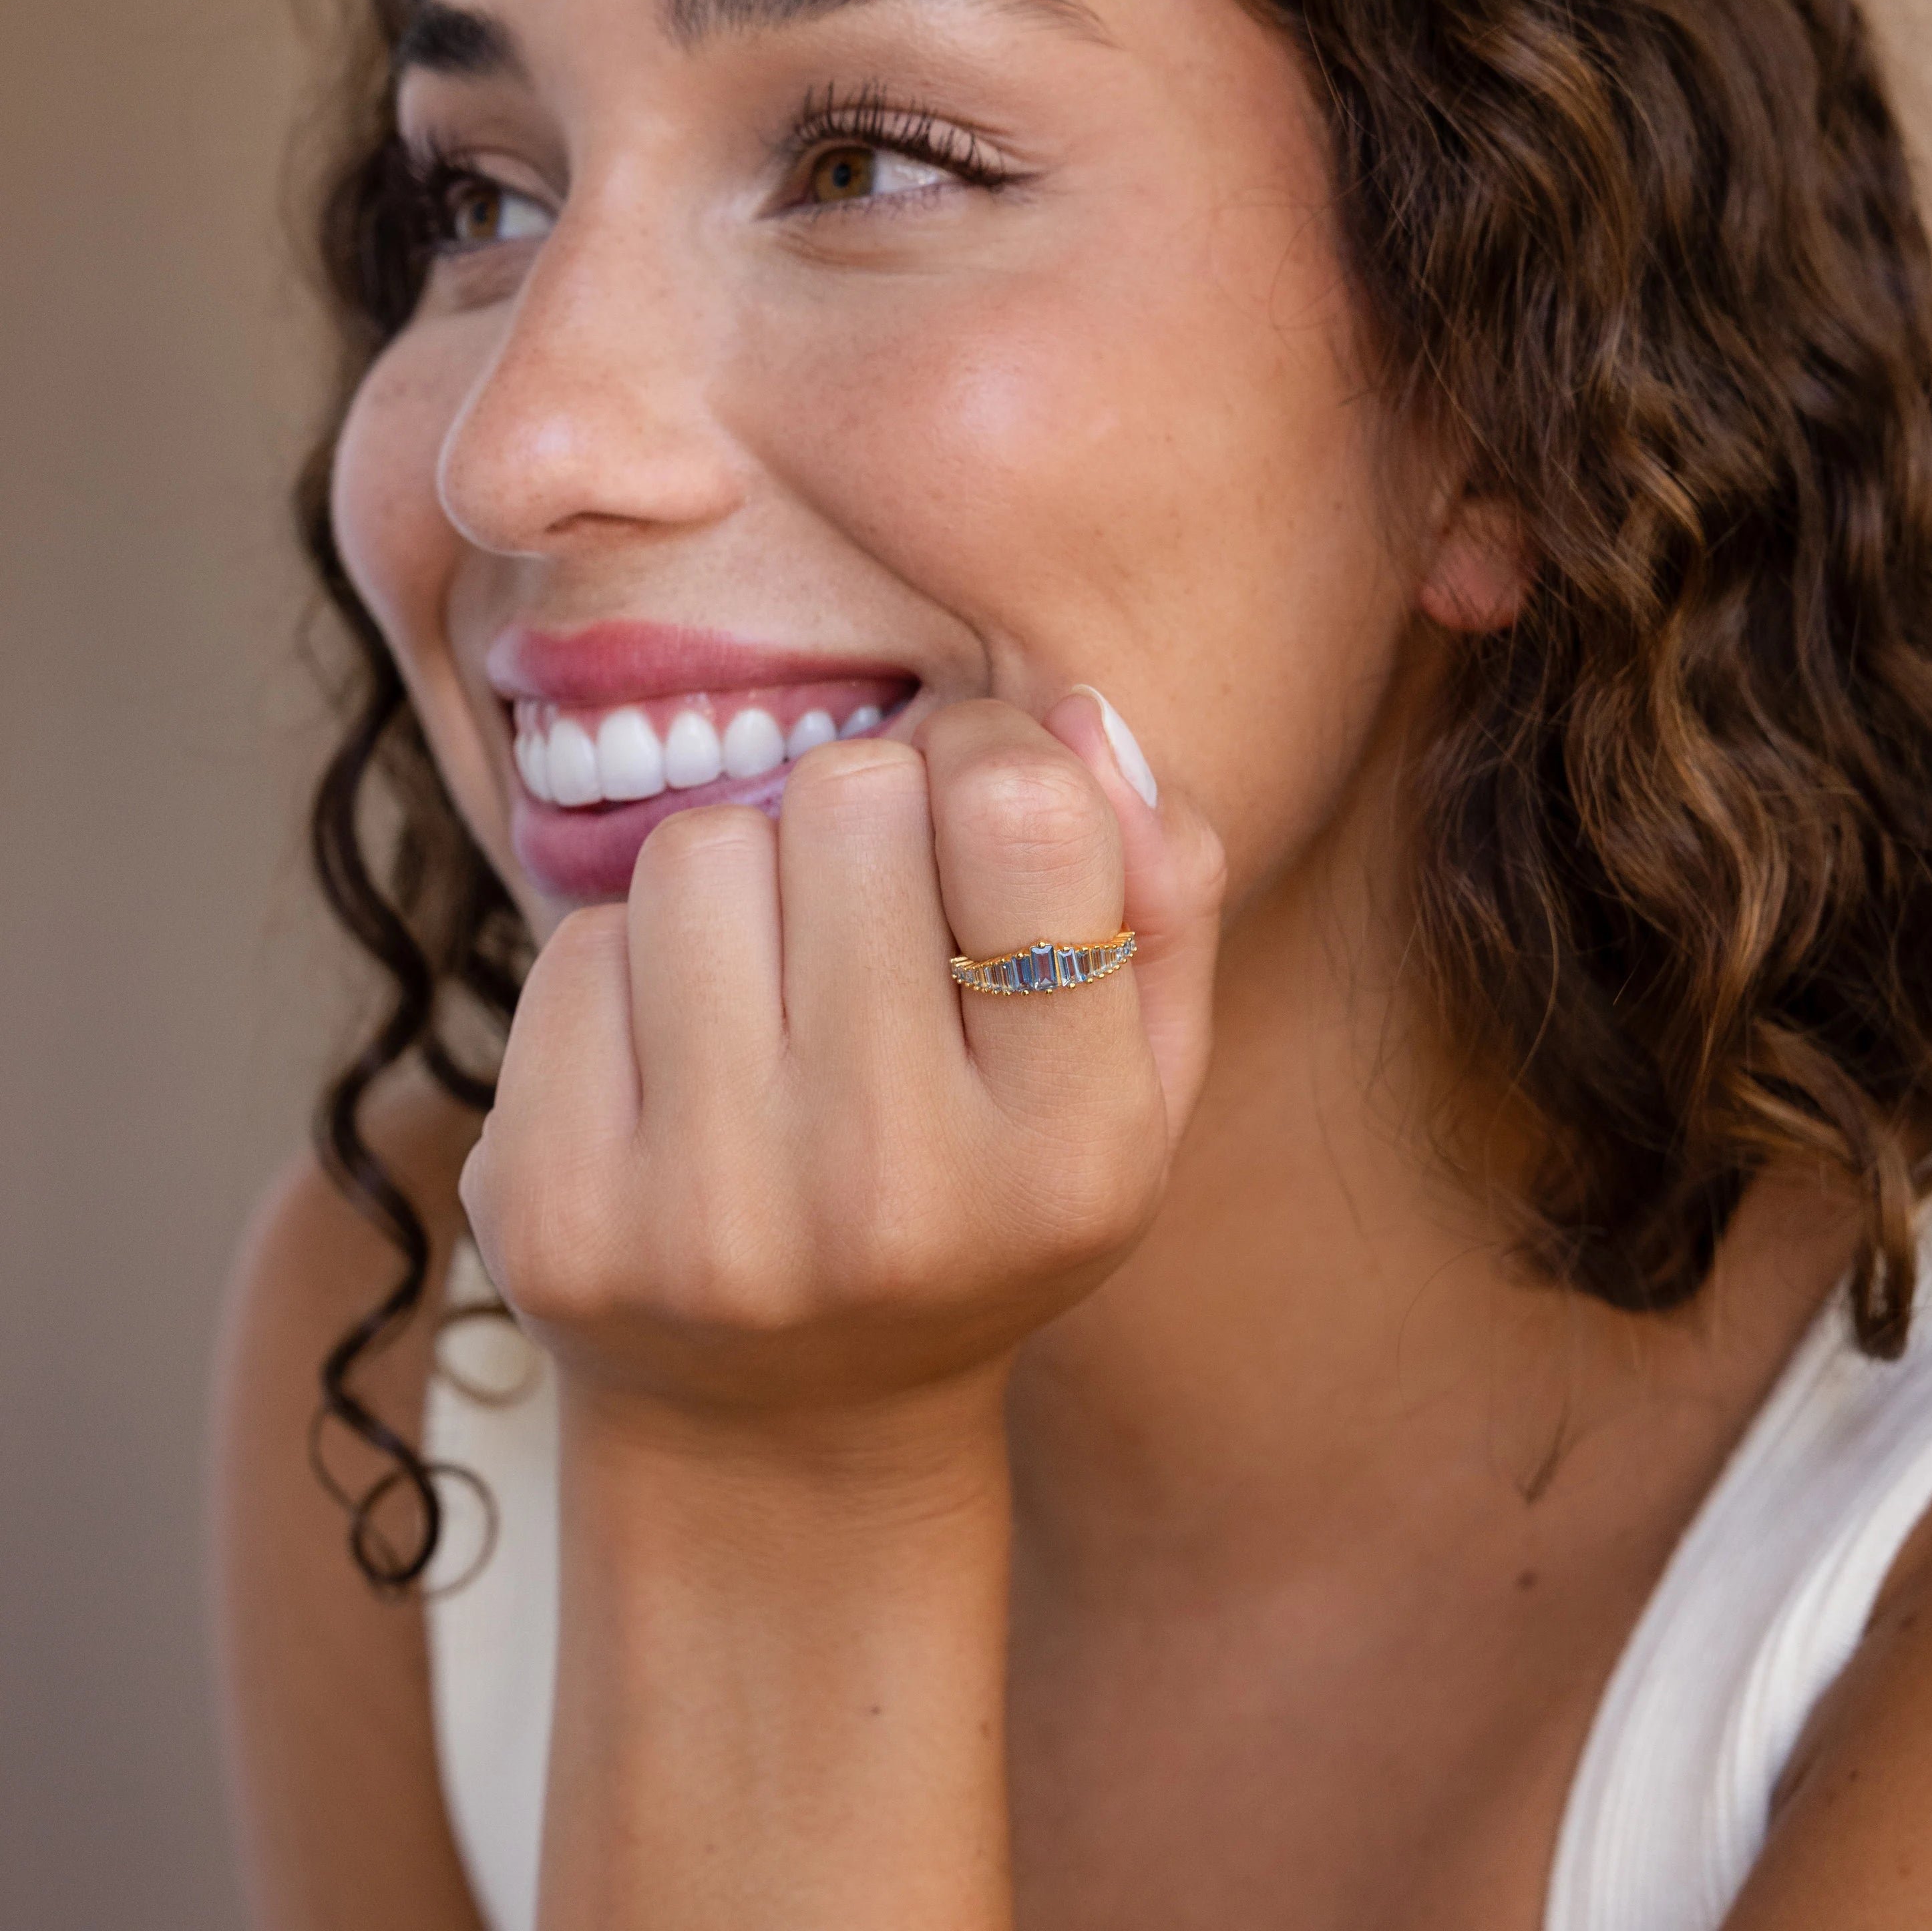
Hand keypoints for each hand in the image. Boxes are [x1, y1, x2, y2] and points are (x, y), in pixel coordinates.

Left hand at [459, 690, 1225, 1443]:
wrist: (783, 1431)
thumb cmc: (980, 1209)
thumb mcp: (1131, 1081)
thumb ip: (1160, 894)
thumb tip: (1079, 716)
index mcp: (1069, 1154)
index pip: (1019, 812)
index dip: (993, 753)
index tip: (975, 808)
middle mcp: (890, 1195)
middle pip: (846, 799)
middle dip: (863, 815)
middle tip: (871, 917)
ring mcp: (707, 1216)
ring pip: (699, 850)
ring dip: (744, 879)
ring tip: (776, 995)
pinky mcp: (554, 1215)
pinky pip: (579, 945)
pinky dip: (635, 965)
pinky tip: (679, 1069)